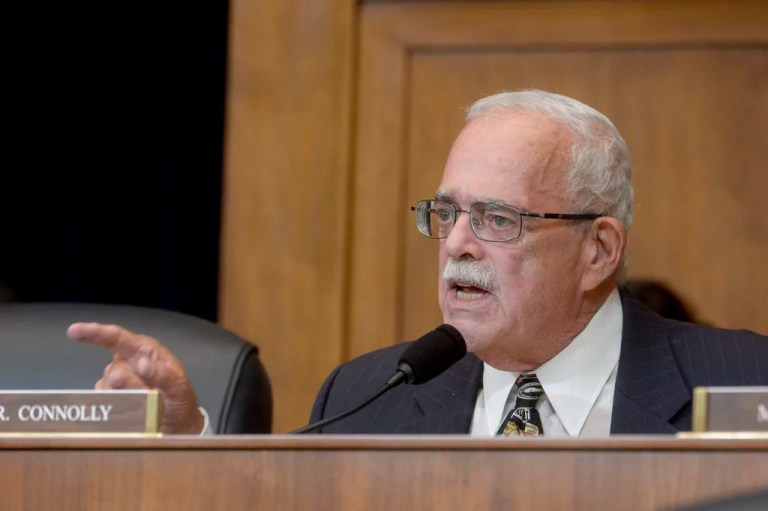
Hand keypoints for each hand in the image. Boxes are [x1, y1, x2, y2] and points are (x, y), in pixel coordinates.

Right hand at [67, 322, 204, 434]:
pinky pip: (104, 403)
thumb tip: (142, 363)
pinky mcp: (109, 397)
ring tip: (147, 404)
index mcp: (144, 350)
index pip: (117, 338)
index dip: (94, 333)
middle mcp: (126, 361)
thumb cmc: (180, 400)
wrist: (176, 423)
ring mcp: (116, 380)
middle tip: (151, 397)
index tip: (73, 331)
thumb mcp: (179, 388)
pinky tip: (131, 410)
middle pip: (113, 372)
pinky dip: (116, 408)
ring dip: (126, 400)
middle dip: (130, 388)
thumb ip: (164, 375)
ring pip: (107, 390)